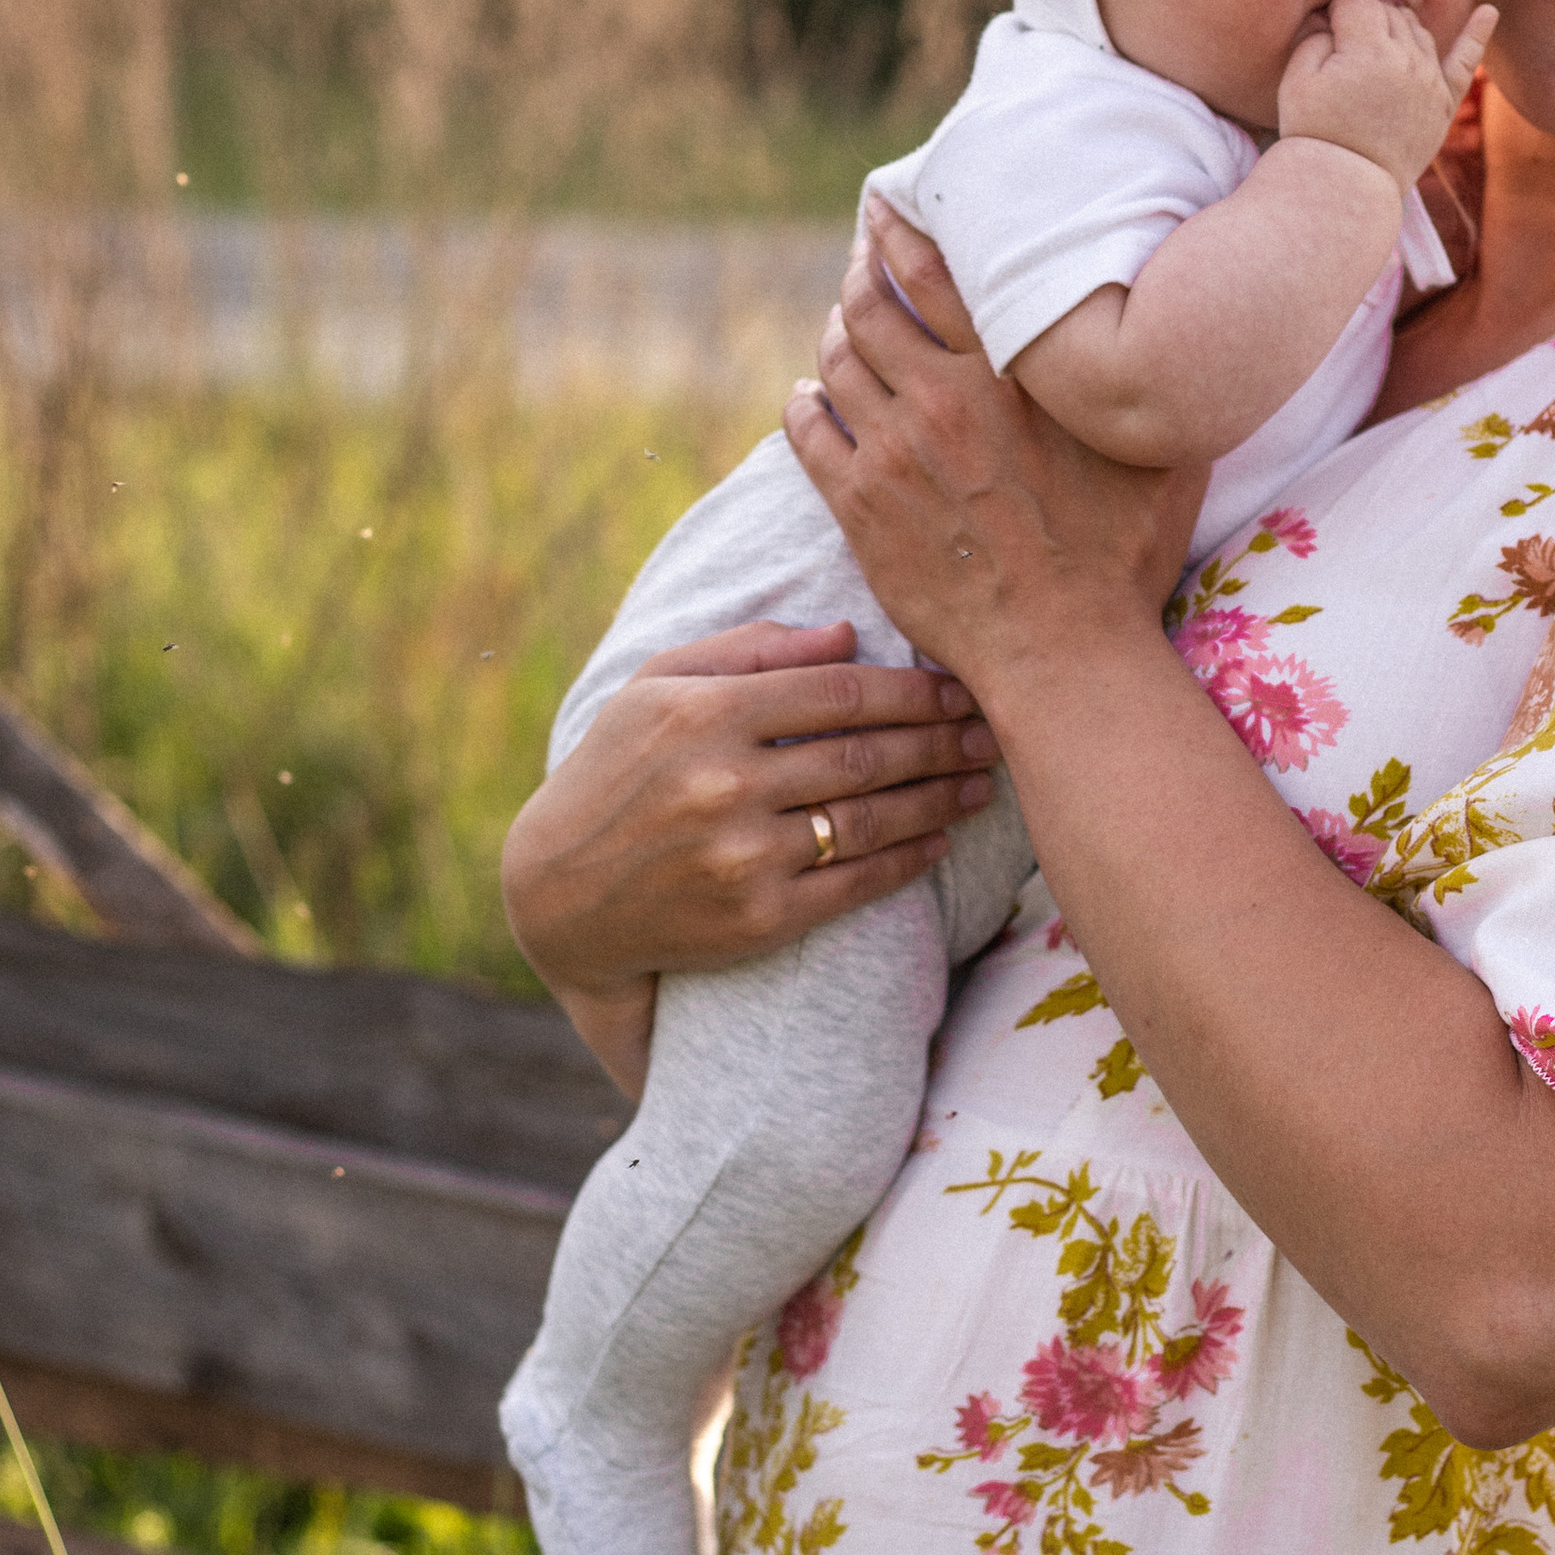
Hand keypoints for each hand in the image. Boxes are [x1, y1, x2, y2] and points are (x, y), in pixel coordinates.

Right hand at [500, 617, 1001, 1093]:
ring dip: (939, 800)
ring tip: (980, 783)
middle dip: (942, 742)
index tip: (960, 687)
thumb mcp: (656, 687)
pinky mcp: (757, 919)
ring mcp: (743, 856)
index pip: (839, 693)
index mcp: (706, 713)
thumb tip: (848, 635)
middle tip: (993, 732)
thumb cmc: (616, 771)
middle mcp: (726, 784)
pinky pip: (855, 884)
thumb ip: (749, 651)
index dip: (913, 691)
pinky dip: (907, 860)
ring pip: (871, 820)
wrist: (560, 894)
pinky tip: (938, 840)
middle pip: (866, 755)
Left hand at [783, 211, 1202, 693]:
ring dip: (833, 335)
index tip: (885, 213)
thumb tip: (1182, 330)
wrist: (1062, 649)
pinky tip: (810, 398)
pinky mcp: (858, 506)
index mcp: (1009, 373)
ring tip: (841, 328)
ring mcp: (891, 452)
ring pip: (835, 362)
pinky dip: (803, 403)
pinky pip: (805, 432)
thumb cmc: (1122, 555)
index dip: (898, 230)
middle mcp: (940, 399)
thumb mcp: (1162, 451)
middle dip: (858, 273)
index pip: (930, 270)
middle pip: (868, 306)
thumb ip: (1150, 383)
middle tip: (860, 263)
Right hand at [1279, 0, 1496, 188]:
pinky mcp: (1444, 104)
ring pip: (1418, 31)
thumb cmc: (1314, 132)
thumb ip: (1315, 36)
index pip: (1358, 2)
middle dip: (1364, 20)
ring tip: (1372, 54)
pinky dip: (1478, 35)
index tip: (1324, 37)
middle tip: (1342, 52)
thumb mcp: (1296, 79)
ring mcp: (1431, 81)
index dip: (1336, 14)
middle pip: (1389, 12)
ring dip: (1396, 31)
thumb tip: (1335, 19)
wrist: (1345, 185)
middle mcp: (1408, 60)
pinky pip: (1466, 62)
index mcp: (1369, 50)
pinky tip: (1489, 12)